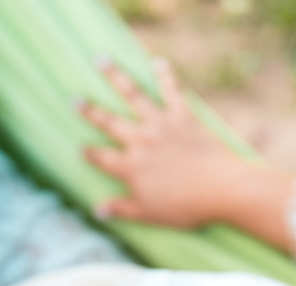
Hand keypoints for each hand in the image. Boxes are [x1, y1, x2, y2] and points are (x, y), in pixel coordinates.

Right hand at [79, 58, 295, 249]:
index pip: (101, 158)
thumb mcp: (149, 214)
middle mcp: (141, 141)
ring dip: (115, 77)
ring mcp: (161, 125)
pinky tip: (159, 61)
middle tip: (74, 99)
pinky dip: (165, 75)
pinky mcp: (182, 116)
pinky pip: (171, 91)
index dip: (89, 154)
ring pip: (133, 95)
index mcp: (130, 167)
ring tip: (101, 60)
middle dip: (89, 111)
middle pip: (109, 122)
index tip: (79, 148)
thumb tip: (96, 211)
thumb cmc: (186, 207)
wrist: (221, 188)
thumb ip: (122, 209)